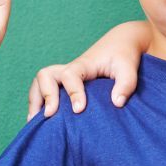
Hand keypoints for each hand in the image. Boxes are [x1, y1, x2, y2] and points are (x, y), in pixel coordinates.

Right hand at [25, 21, 146, 119]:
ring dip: (36, 100)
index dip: (72, 92)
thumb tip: (117, 103)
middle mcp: (70, 69)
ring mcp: (66, 75)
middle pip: (45, 75)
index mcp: (84, 65)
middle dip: (45, 95)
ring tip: (36, 122)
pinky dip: (39, 102)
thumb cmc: (124, 55)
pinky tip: (41, 120)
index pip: (70, 75)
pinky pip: (45, 89)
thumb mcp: (129, 68)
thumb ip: (126, 84)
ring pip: (40, 82)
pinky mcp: (66, 82)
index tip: (79, 110)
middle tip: (51, 115)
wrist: (121, 43)